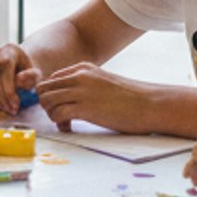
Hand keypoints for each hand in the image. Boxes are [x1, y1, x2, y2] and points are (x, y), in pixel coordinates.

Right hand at [0, 43, 35, 112]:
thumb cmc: (28, 72)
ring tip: (4, 108)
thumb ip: (31, 76)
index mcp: (10, 49)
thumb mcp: (35, 74)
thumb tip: (19, 78)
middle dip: (1, 94)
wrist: (19, 68)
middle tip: (10, 110)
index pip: (5, 64)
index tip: (16, 103)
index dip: (8, 86)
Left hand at [37, 64, 158, 132]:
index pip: (52, 79)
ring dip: (51, 115)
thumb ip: (87, 84)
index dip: (52, 95)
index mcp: (83, 68)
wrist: (151, 104)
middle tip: (59, 116)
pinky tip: (69, 128)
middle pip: (44, 88)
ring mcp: (81, 91)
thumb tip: (72, 97)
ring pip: (47, 100)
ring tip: (65, 123)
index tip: (62, 107)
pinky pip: (58, 114)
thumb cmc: (132, 98)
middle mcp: (79, 76)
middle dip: (47, 104)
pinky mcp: (85, 108)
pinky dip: (59, 123)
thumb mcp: (104, 82)